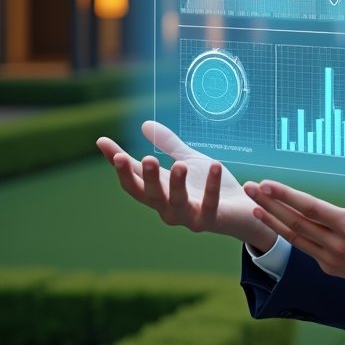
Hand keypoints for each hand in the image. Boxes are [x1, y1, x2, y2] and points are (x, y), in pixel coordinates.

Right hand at [96, 121, 276, 250]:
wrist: (242, 209)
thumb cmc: (210, 185)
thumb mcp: (188, 160)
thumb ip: (168, 145)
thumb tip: (144, 124)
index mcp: (159, 193)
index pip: (133, 179)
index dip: (118, 163)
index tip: (103, 141)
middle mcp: (168, 209)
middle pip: (149, 195)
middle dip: (145, 178)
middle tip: (145, 158)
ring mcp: (188, 217)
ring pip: (175, 203)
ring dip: (176, 184)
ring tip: (180, 165)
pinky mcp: (211, 219)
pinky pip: (209, 203)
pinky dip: (211, 185)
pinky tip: (215, 164)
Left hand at [243, 157, 344, 306]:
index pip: (310, 208)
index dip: (285, 195)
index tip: (265, 183)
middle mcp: (338, 245)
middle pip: (295, 222)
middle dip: (269, 204)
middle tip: (249, 188)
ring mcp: (333, 260)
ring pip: (296, 238)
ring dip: (273, 221)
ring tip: (255, 205)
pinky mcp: (334, 268)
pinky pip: (306, 249)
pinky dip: (289, 236)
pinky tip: (280, 226)